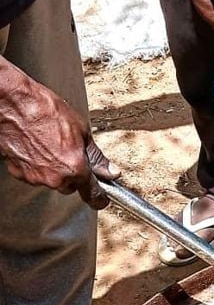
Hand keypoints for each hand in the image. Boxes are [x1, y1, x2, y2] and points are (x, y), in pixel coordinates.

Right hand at [0, 64, 119, 209]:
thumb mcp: (82, 130)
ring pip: (52, 180)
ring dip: (54, 168)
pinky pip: (35, 175)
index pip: (92, 194)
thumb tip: (109, 171)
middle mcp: (55, 178)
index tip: (102, 200)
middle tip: (68, 151)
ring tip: (49, 144)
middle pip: (70, 186)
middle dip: (73, 173)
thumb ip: (96, 157)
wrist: (13, 104)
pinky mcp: (19, 173)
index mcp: (75, 168)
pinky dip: (37, 165)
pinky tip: (35, 147)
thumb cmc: (44, 111)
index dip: (99, 199)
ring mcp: (36, 177)